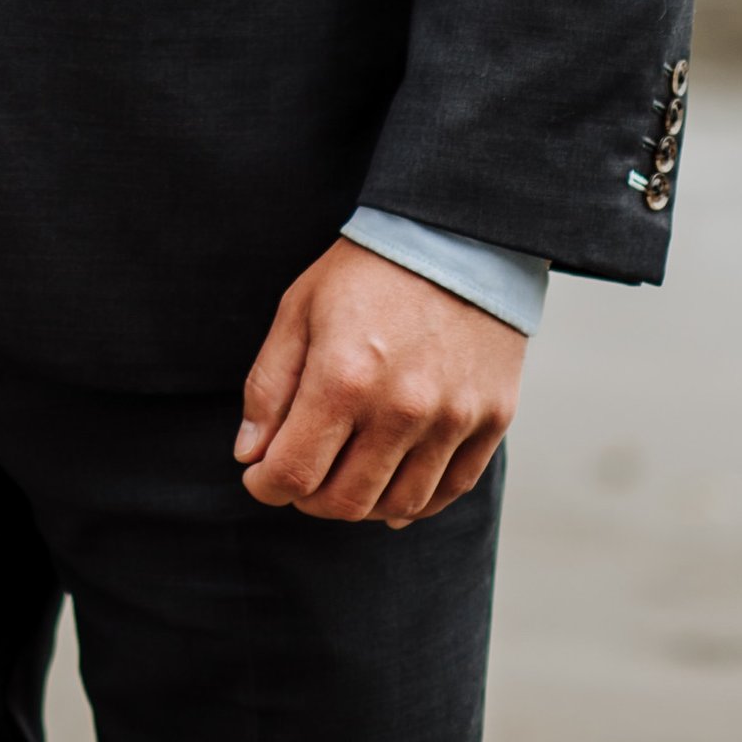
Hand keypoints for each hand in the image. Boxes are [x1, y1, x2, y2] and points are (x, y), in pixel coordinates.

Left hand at [234, 240, 525, 525]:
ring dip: (361, 504)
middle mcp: (401, 408)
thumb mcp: (298, 310)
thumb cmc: (365, 271)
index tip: (260, 476)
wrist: (455, 236)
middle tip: (300, 476)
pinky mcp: (491, 420)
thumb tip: (250, 455)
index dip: (267, 485)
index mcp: (343, 377)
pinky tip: (392, 488)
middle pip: (345, 501)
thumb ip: (268, 387)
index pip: (294, 471)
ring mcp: (452, 419)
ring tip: (344, 477)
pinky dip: (415, 504)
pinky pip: (449, 490)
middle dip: (308, 499)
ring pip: (398, 506)